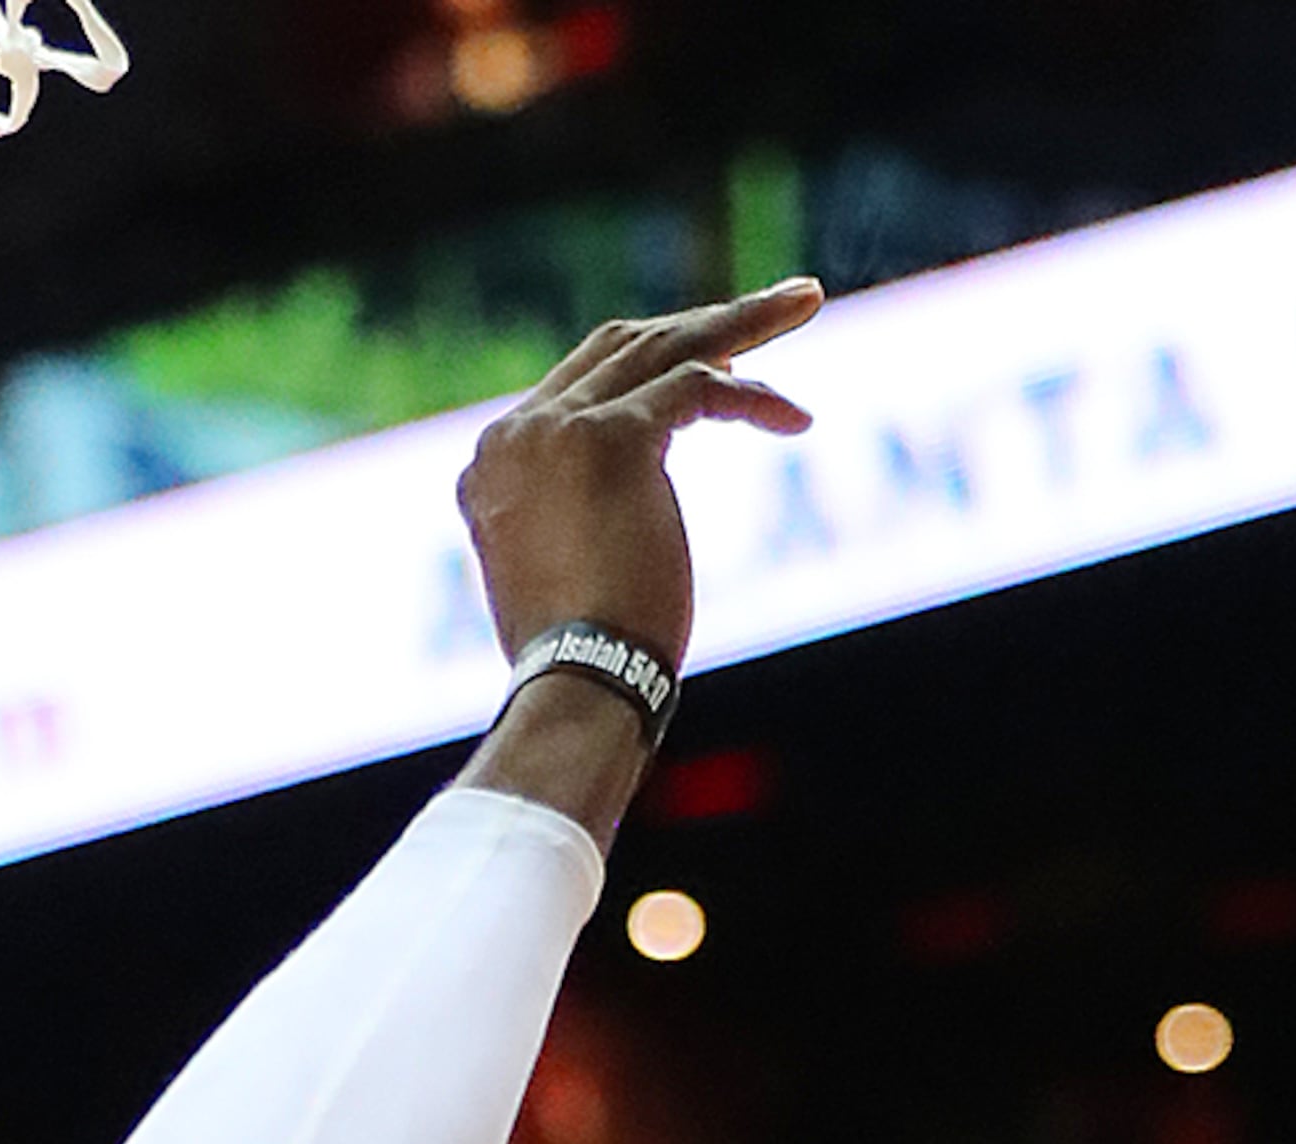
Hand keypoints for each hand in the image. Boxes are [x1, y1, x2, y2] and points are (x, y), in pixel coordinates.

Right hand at [460, 281, 822, 682]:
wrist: (576, 689)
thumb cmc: (577, 661)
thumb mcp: (553, 568)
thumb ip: (568, 510)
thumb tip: (610, 502)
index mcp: (492, 460)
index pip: (580, 379)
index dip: (650, 365)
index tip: (713, 369)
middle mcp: (517, 432)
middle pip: (621, 345)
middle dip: (701, 323)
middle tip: (774, 308)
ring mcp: (561, 429)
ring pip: (665, 346)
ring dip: (743, 321)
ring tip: (804, 302)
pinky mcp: (614, 438)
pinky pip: (701, 387)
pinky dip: (754, 396)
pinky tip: (796, 420)